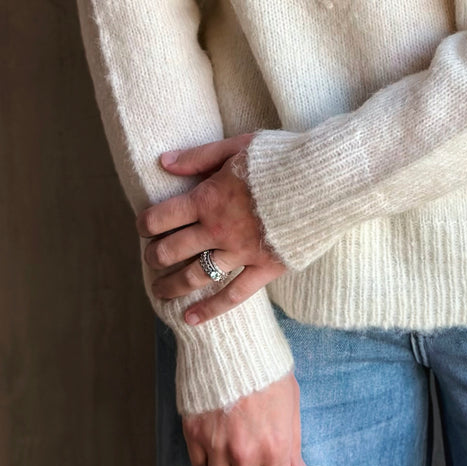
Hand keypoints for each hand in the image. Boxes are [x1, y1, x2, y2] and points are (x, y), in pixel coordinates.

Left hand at [137, 134, 286, 323]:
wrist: (322, 179)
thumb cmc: (280, 157)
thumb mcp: (238, 146)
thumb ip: (199, 157)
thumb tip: (164, 162)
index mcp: (208, 198)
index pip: (162, 217)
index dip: (146, 224)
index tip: (143, 228)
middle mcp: (218, 230)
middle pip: (173, 250)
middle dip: (155, 256)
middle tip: (150, 258)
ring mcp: (240, 252)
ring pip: (195, 276)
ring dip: (172, 286)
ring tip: (160, 292)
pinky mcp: (264, 268)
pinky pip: (233, 295)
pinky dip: (210, 309)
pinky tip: (191, 319)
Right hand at [183, 369, 306, 465]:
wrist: (230, 337)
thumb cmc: (266, 364)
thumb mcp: (290, 399)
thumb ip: (294, 440)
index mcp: (274, 445)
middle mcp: (245, 452)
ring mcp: (217, 445)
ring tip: (234, 452)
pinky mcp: (194, 433)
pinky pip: (199, 465)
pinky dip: (207, 459)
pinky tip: (216, 440)